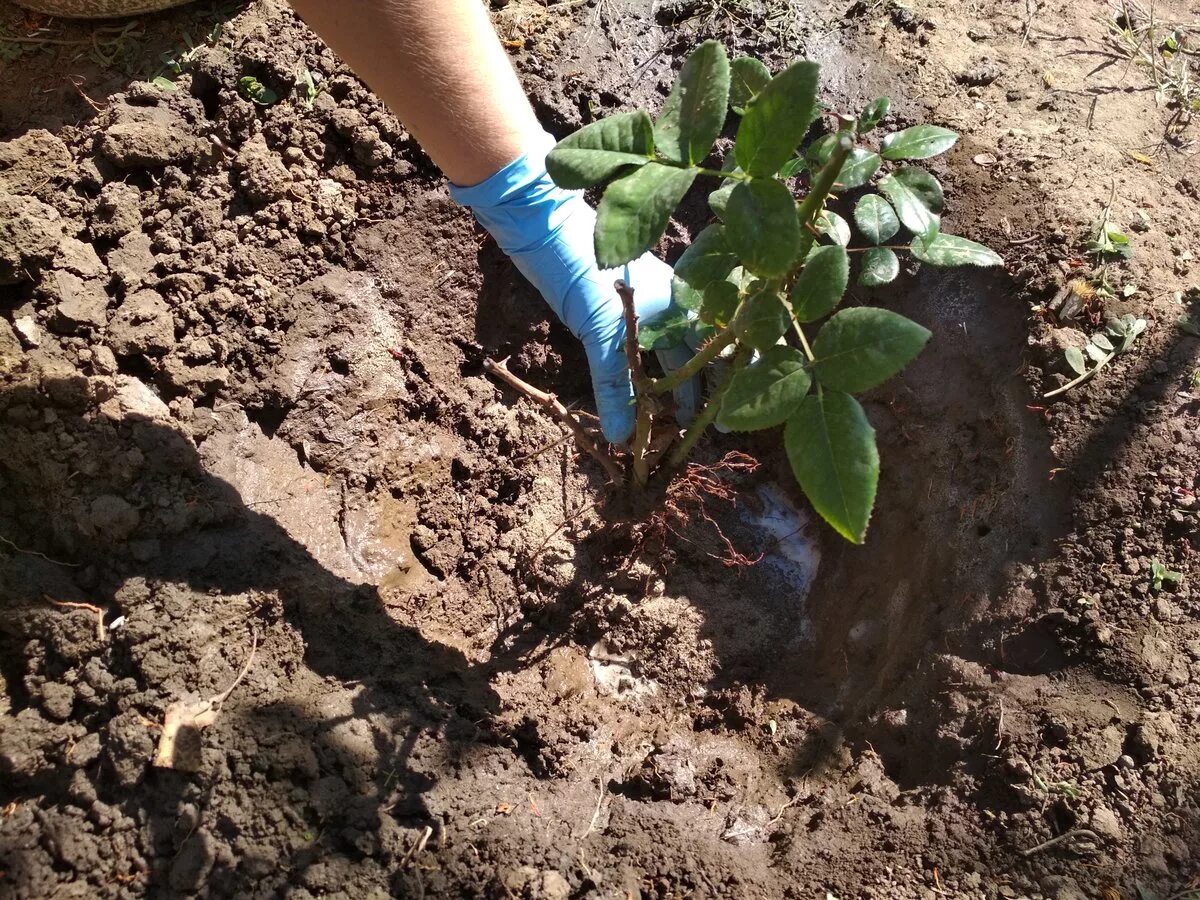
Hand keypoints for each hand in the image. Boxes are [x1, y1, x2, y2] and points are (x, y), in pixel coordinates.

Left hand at [450, 134, 697, 442]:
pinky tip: (637, 405)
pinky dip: (642, 383)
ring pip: (669, 360)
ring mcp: (651, 309)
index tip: (719, 429)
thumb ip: (615, 387)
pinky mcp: (624, 315)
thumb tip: (622, 440)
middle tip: (690, 438)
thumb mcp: (601, 334)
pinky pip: (644, 357)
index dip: (721, 390)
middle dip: (695, 398)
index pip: (718, 354)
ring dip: (665, 393)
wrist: (542, 227)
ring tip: (663, 431)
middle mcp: (677, 305)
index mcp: (686, 303)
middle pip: (697, 360)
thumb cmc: (580, 269)